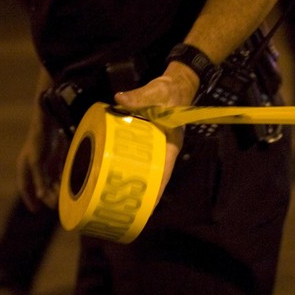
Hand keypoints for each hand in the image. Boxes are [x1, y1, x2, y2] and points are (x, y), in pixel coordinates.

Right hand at [17, 117, 64, 211]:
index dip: (29, 199)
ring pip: (50, 180)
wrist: (48, 119)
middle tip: (54, 206)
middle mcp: (33, 166)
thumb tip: (41, 197)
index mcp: (24, 166)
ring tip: (62, 198)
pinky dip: (62, 180)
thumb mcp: (37, 162)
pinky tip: (68, 186)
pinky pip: (58, 172)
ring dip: (55, 189)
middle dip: (47, 196)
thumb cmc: (38, 139)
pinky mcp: (55, 157)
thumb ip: (39, 179)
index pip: (25, 187)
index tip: (35, 210)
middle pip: (40, 185)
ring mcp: (45, 161)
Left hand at [114, 61, 200, 196]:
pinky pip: (139, 158)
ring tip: (119, 199)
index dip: (155, 191)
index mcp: (170, 144)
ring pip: (147, 170)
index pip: (164, 172)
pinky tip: (117, 174)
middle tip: (125, 209)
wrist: (176, 84)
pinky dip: (130, 167)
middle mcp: (164, 150)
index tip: (146, 209)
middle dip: (143, 194)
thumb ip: (139, 97)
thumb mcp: (156, 93)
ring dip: (136, 183)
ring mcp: (156, 147)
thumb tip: (119, 100)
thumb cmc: (170, 92)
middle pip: (155, 177)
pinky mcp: (147, 142)